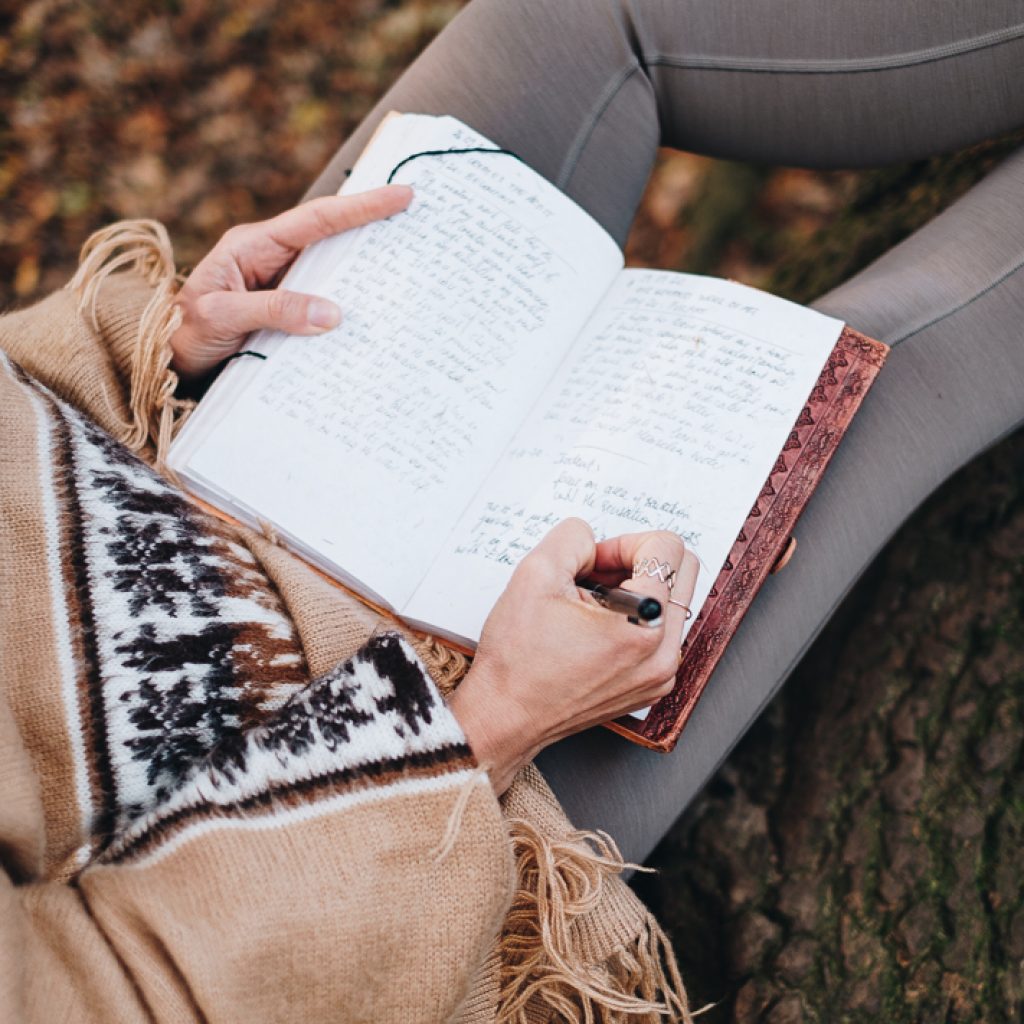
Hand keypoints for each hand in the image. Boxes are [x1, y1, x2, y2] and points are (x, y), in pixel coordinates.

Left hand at [169, 185, 412, 379]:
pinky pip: (324, 307)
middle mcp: (271, 260)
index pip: (316, 220)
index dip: (360, 208)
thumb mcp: (222, 318)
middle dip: (374, 229)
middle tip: (420, 222)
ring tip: (409, 270)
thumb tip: (334, 314)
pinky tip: (375, 318)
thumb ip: (275, 310)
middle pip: (332, 239)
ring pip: (333, 273)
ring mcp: (281, 286)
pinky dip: (350, 310)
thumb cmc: (185, 334)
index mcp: (253, 246)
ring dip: (367, 273)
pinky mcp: (287, 314)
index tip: (401, 195)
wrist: (164, 363)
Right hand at [448, 518, 698, 793]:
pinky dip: (636, 618)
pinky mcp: (653, 685)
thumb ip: (573, 538)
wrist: (506, 717)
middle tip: (596, 575)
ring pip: (675, 601)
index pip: (668, 548)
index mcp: (644, 623)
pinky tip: (596, 628)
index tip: (593, 562)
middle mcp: (664, 652)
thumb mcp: (535, 574)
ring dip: (637, 588)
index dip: (624, 542)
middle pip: (685, 571)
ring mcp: (663, 673)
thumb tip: (594, 540)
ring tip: (592, 604)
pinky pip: (663, 632)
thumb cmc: (517, 658)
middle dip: (639, 560)